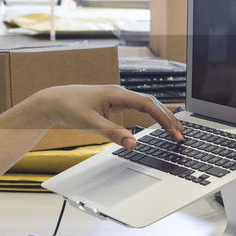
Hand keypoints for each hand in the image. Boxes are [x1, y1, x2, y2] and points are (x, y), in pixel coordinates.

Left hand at [34, 84, 182, 148]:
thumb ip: (113, 134)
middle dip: (168, 118)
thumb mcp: (91, 124)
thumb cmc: (70, 108)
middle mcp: (120, 93)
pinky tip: (158, 123)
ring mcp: (119, 97)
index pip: (147, 104)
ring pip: (147, 104)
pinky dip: (151, 114)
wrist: (55, 100)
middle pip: (152, 103)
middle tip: (180, 135)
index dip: (162, 118)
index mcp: (117, 94)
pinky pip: (139, 106)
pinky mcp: (115, 102)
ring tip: (175, 131)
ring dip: (161, 116)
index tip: (173, 132)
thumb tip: (133, 143)